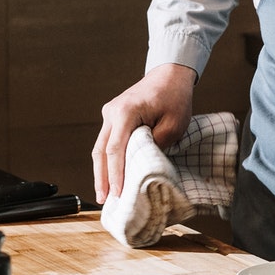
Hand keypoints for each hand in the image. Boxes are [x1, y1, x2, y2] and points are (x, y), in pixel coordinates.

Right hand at [93, 63, 196, 203]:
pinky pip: (107, 141)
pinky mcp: (113, 117)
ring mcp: (110, 113)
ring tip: (104, 193)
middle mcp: (112, 112)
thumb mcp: (174, 124)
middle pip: (101, 151)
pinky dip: (108, 159)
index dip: (115, 174)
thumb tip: (142, 165)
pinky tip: (111, 175)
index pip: (116, 149)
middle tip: (103, 199)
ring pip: (100, 147)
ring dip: (102, 171)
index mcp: (126, 112)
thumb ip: (156, 145)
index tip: (117, 193)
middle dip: (102, 178)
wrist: (170, 75)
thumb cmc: (174, 97)